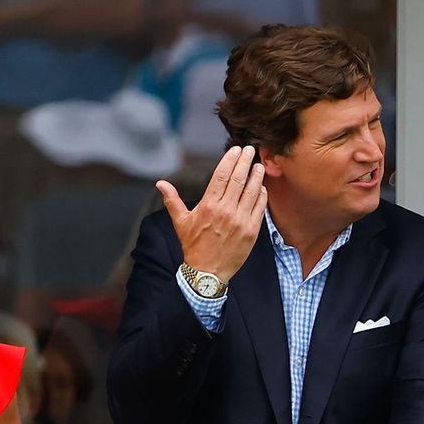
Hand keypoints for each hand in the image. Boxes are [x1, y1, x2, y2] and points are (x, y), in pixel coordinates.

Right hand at [161, 145, 266, 281]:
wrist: (207, 272)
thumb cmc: (193, 246)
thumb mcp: (181, 222)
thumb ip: (172, 200)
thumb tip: (160, 184)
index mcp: (208, 205)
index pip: (221, 175)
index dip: (229, 160)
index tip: (235, 150)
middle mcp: (225, 210)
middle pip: (238, 179)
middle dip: (245, 162)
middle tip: (250, 150)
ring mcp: (240, 221)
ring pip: (251, 192)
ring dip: (256, 176)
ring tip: (259, 165)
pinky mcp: (252, 231)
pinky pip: (259, 209)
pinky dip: (261, 196)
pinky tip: (262, 187)